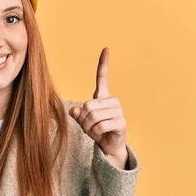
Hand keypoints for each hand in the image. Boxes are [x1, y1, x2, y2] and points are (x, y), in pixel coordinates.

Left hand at [69, 47, 127, 166]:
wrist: (109, 146)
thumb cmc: (96, 130)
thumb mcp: (83, 121)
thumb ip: (77, 114)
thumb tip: (74, 110)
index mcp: (103, 97)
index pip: (102, 77)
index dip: (103, 63)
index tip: (106, 48)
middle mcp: (112, 101)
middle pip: (87, 106)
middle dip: (83, 119)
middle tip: (88, 126)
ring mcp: (118, 111)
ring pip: (92, 117)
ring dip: (88, 128)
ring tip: (94, 131)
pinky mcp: (121, 123)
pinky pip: (99, 126)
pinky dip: (95, 133)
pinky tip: (101, 135)